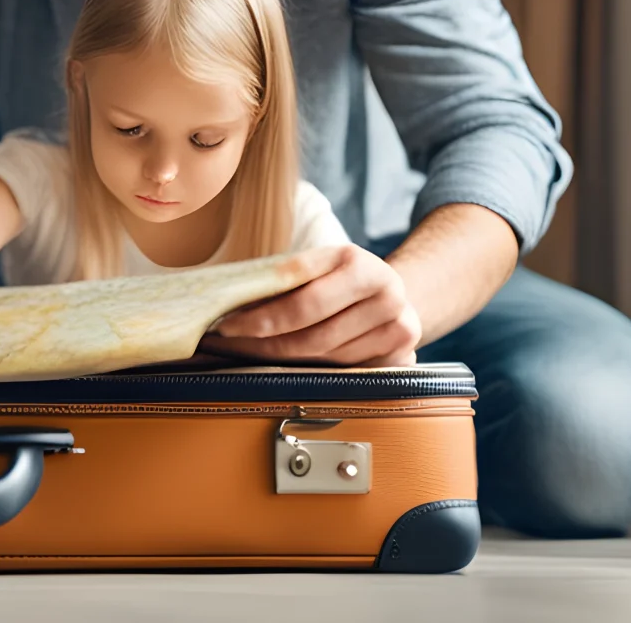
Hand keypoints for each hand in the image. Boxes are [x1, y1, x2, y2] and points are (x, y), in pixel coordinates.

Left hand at [202, 244, 421, 365]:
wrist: (394, 297)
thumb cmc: (339, 283)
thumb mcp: (317, 269)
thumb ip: (285, 282)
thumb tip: (230, 306)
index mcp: (355, 259)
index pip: (298, 286)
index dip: (259, 311)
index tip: (227, 326)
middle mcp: (384, 288)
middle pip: (311, 327)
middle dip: (265, 341)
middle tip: (232, 347)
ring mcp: (398, 323)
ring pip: (326, 354)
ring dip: (285, 360)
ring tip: (254, 355)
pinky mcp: (403, 354)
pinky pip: (345, 372)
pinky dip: (314, 371)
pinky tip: (291, 366)